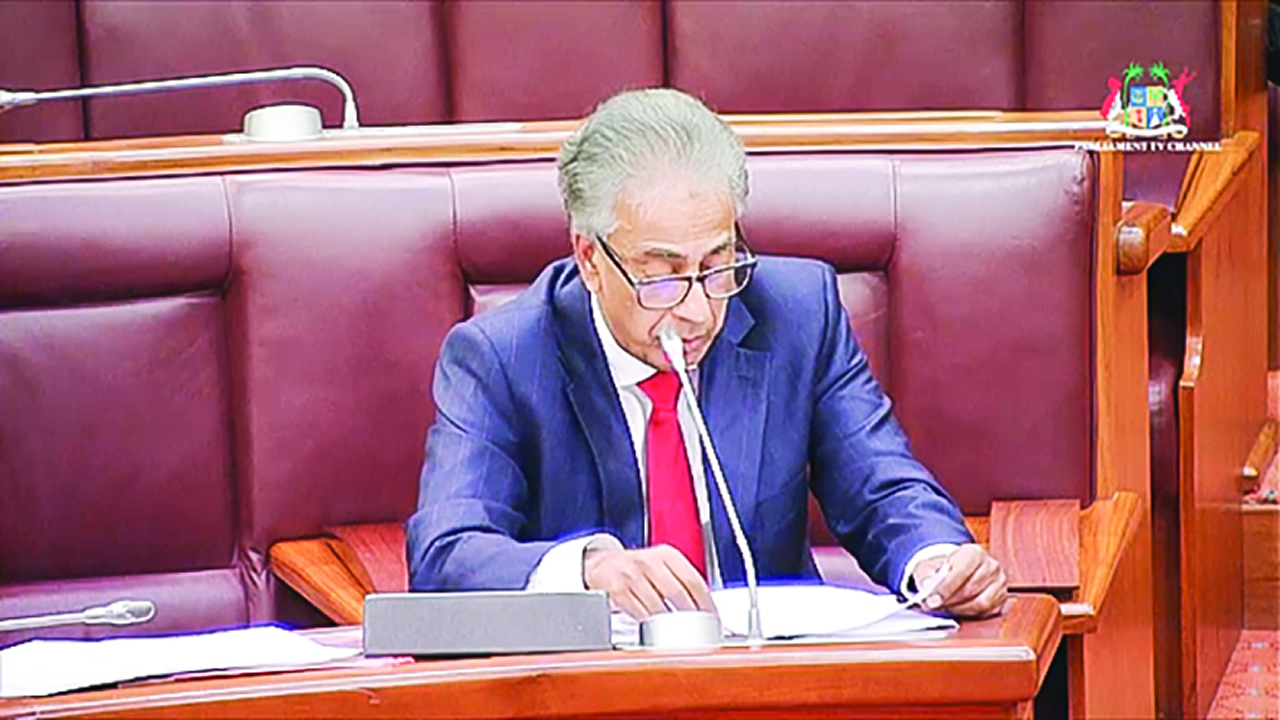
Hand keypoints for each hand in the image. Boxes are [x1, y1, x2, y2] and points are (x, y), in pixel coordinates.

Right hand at [583, 545, 716, 620]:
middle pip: (677, 593)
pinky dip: (651, 625)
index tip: (712, 618)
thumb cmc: (639, 569)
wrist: (604, 566)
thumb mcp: (662, 564)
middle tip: (699, 631)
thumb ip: (683, 580)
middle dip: (691, 616)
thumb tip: (707, 608)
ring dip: (672, 625)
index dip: (706, 602)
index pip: (693, 579)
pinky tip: (658, 631)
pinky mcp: (618, 591)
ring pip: (658, 606)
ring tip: (681, 635)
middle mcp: (649, 562)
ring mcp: (632, 576)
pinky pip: (640, 613)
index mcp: (667, 554)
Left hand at [911, 544, 1007, 617]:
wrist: (958, 570)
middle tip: (934, 608)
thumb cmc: (945, 569)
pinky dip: (970, 615)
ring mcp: (999, 583)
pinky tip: (957, 612)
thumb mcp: (930, 567)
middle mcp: (991, 566)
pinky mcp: (1002, 599)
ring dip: (960, 610)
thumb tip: (927, 588)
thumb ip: (927, 577)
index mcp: (974, 553)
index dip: (945, 588)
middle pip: (971, 589)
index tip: (931, 601)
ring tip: (944, 610)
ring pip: (982, 603)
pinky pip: (988, 612)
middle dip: (950, 601)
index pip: (961, 571)